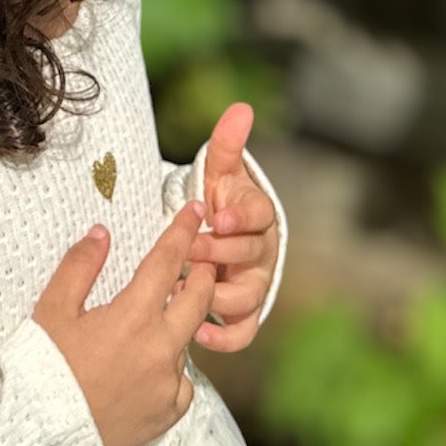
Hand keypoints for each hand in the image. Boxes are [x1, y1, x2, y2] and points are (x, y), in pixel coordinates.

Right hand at [32, 201, 216, 445]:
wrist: (43, 435)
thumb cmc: (43, 368)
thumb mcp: (52, 310)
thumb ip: (79, 267)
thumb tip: (101, 233)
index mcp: (133, 317)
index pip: (167, 262)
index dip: (183, 232)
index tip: (196, 211)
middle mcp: (160, 348)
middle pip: (200, 298)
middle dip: (203, 274)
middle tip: (199, 260)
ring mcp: (168, 383)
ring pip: (188, 341)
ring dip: (179, 325)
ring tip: (155, 322)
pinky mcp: (168, 412)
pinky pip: (183, 383)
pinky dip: (172, 371)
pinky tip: (149, 369)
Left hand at [186, 102, 278, 352]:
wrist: (214, 237)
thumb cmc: (218, 202)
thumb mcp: (218, 172)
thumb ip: (226, 144)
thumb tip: (241, 108)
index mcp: (258, 216)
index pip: (259, 216)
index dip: (240, 218)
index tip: (218, 217)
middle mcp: (261, 252)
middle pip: (248, 257)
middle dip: (217, 253)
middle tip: (189, 253)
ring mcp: (254, 285)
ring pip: (246, 297)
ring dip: (217, 296)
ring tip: (184, 290)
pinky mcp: (243, 315)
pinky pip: (243, 332)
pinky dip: (225, 337)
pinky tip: (200, 334)